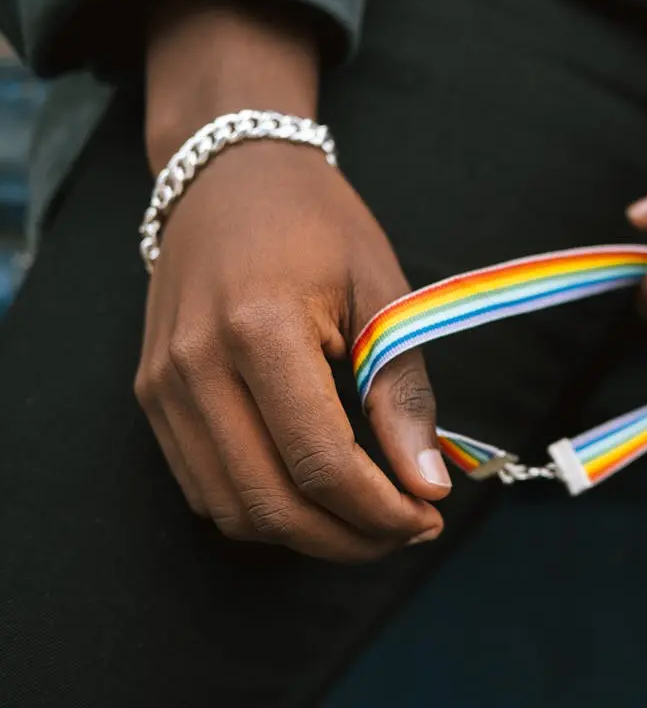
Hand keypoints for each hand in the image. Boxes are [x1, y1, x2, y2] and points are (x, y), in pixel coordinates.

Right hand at [136, 143, 451, 561]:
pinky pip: (204, 485)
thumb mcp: (381, 294)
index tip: (429, 518)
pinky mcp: (152, 395)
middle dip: (349, 539)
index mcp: (259, 329)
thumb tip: (429, 486)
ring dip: (307, 535)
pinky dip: (264, 508)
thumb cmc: (318, 224)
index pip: (320, 463)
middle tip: (406, 532)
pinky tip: (316, 494)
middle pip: (270, 503)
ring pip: (232, 509)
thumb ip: (401, 394)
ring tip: (369, 521)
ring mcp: (162, 385)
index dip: (380, 511)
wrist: (229, 173)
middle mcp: (195, 366)